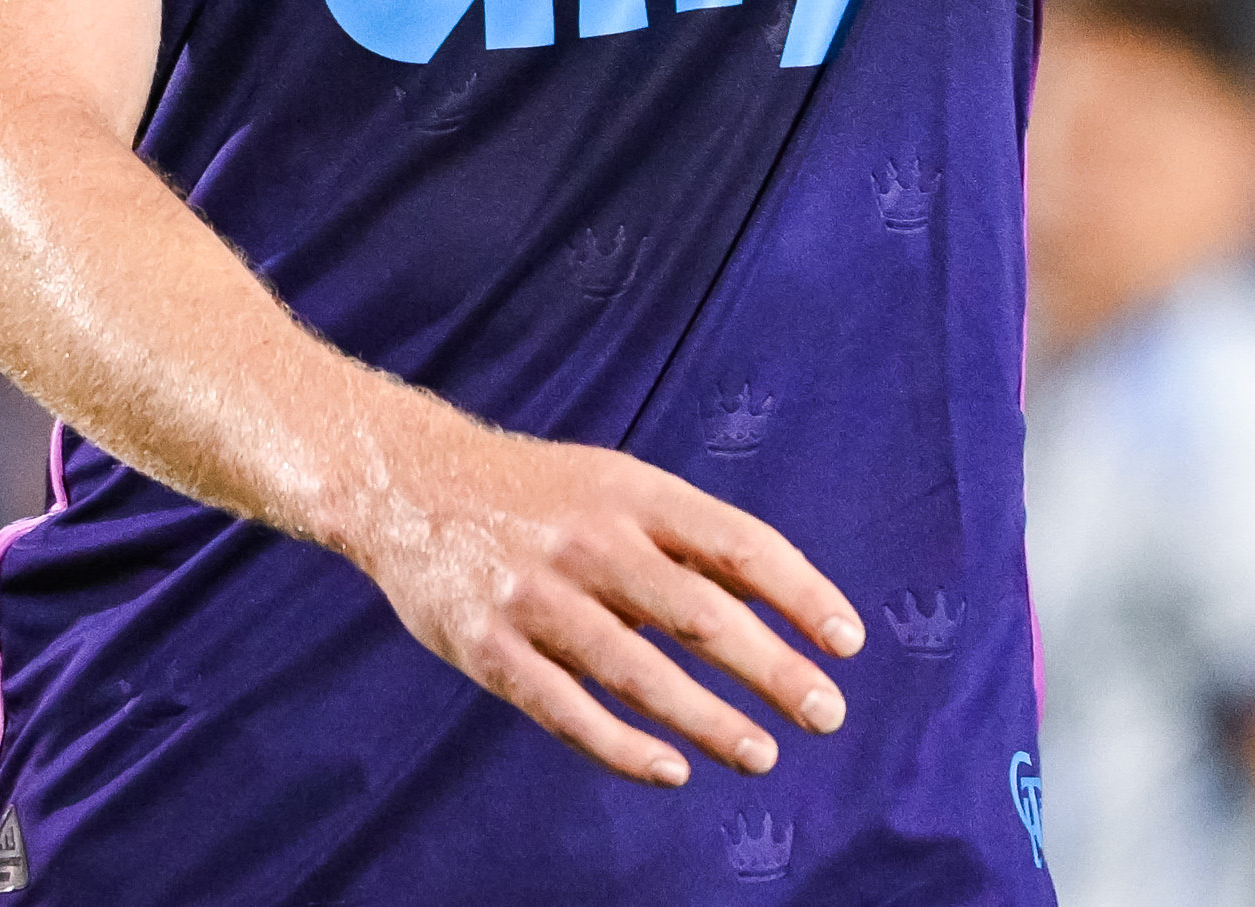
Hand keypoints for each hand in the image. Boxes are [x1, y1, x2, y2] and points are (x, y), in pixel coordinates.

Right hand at [336, 415, 863, 787]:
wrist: (407, 484)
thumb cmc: (538, 494)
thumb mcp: (614, 485)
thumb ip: (684, 541)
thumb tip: (777, 609)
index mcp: (634, 493)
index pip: (737, 545)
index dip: (800, 593)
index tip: (847, 641)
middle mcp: (590, 540)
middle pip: (699, 614)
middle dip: (771, 669)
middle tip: (825, 713)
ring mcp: (536, 597)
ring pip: (637, 672)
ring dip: (707, 720)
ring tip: (760, 754)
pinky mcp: (489, 648)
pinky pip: (566, 708)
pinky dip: (622, 746)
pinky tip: (671, 770)